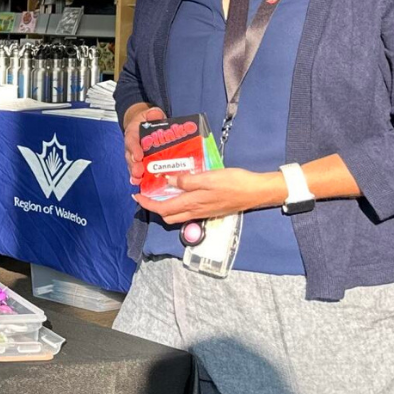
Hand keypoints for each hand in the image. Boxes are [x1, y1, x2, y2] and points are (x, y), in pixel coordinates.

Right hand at [123, 105, 160, 183]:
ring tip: (137, 180)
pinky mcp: (140, 162)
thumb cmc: (147, 121)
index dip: (134, 149)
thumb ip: (153, 114)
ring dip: (134, 174)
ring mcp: (134, 155)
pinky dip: (138, 177)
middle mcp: (131, 146)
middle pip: (130, 157)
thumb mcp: (150, 114)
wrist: (143, 125)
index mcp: (133, 133)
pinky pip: (138, 170)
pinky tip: (139, 183)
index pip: (132, 141)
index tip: (138, 156)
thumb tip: (155, 114)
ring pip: (132, 165)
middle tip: (138, 172)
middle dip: (134, 165)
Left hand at [134, 167, 285, 223]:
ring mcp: (203, 212)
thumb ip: (186, 180)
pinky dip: (178, 204)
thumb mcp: (208, 177)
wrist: (256, 192)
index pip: (162, 208)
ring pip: (177, 215)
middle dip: (154, 206)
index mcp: (192, 203)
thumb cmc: (234, 182)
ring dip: (166, 206)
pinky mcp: (210, 210)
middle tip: (147, 193)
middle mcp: (195, 211)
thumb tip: (167, 180)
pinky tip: (180, 192)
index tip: (136, 196)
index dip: (147, 204)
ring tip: (160, 192)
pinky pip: (188, 211)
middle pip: (168, 215)